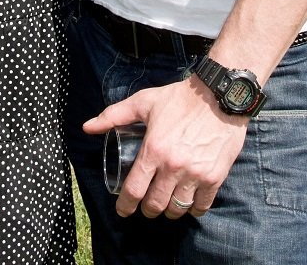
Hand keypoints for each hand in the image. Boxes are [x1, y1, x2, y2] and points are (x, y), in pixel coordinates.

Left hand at [83, 77, 247, 218]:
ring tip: (167, 204)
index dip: (125, 205)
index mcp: (153, 150)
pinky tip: (189, 204)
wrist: (218, 95)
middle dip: (148, 209)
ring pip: (177, 209)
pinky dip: (193, 209)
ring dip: (170, 210)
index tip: (123, 210)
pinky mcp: (215, 177)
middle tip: (147, 205)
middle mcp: (173, 167)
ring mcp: (195, 174)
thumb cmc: (179, 98)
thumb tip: (87, 127)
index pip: (134, 189)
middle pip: (155, 204)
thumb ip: (114, 115)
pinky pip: (201, 206)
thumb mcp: (144, 102)